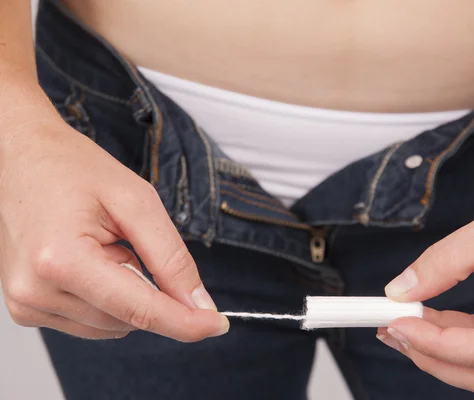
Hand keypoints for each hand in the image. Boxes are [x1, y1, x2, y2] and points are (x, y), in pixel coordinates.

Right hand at [0, 109, 228, 340]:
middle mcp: (36, 292)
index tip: (218, 325)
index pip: (140, 311)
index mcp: (63, 262)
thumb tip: (198, 304)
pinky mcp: (27, 307)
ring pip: (113, 326)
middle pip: (129, 321)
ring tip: (104, 246)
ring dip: (127, 292)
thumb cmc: (72, 168)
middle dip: (151, 291)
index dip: (186, 322)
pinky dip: (108, 297)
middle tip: (129, 242)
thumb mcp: (136, 201)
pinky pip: (92, 321)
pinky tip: (92, 260)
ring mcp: (27, 303)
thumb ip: (171, 258)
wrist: (21, 156)